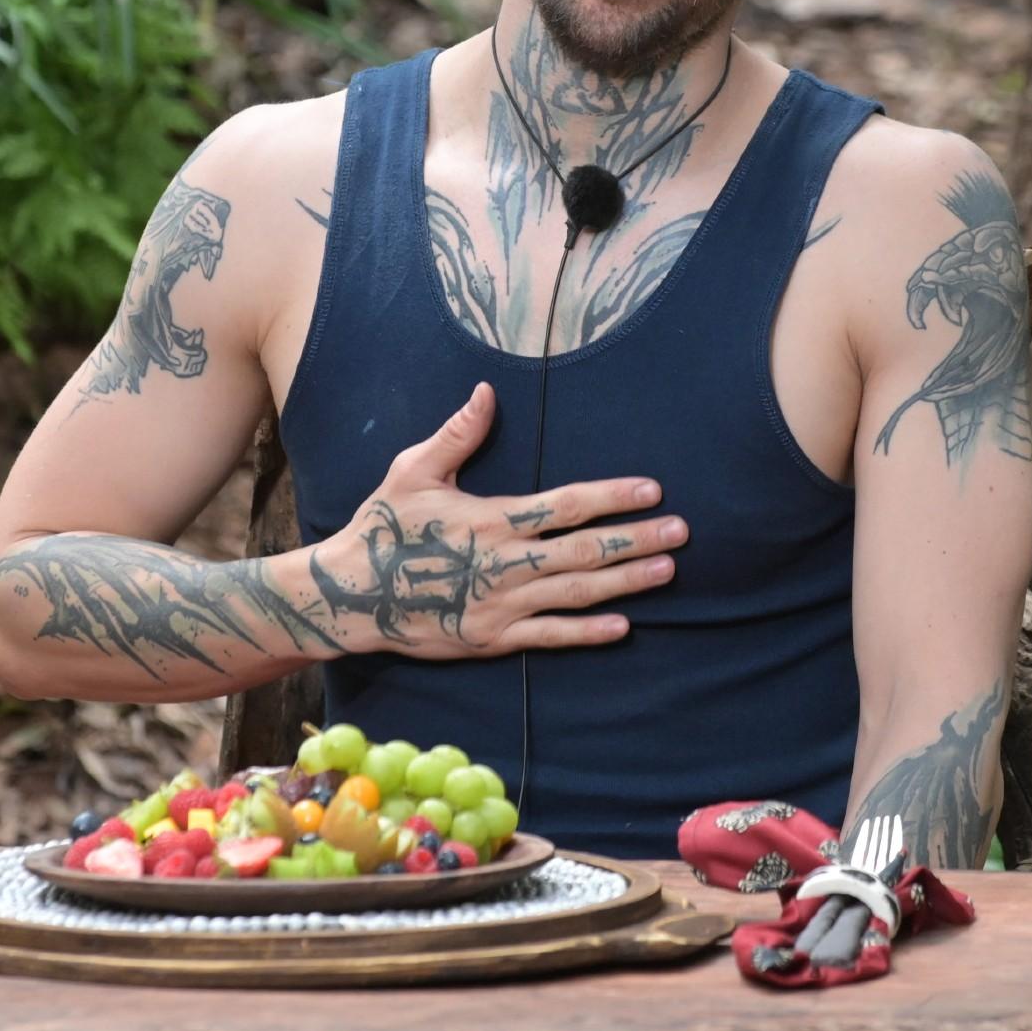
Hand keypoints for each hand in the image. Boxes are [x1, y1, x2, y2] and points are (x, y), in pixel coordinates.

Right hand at [311, 382, 685, 660]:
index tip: (651, 489)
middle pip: (584, 551)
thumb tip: (487, 392)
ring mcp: (500, 604)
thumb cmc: (383, 527)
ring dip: (626, 582)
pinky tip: (622, 625)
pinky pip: (549, 637)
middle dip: (637, 539)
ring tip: (667, 571)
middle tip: (682, 531)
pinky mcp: (492, 638)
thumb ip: (457, 434)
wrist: (349, 595)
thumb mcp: (413, 471)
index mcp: (490, 518)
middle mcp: (503, 563)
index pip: (564, 505)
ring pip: (576, 593)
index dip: (611, 496)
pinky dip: (587, 632)